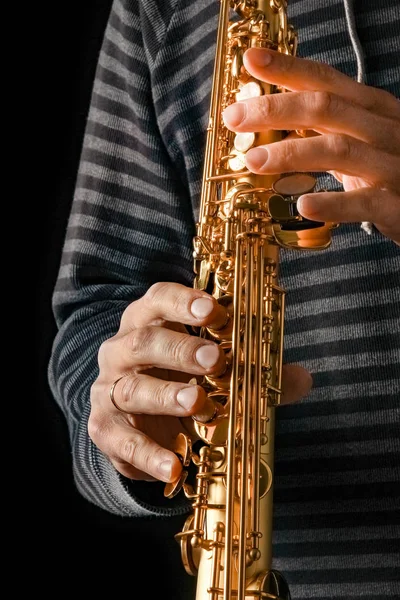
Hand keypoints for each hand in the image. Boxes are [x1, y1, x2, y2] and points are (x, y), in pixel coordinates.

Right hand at [89, 282, 311, 482]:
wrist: (135, 418)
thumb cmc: (179, 380)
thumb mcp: (213, 371)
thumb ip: (255, 372)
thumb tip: (302, 378)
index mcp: (148, 322)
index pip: (158, 300)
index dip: (183, 302)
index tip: (214, 311)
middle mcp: (122, 350)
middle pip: (143, 341)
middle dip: (180, 349)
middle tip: (215, 360)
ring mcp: (109, 389)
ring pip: (131, 388)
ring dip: (166, 396)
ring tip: (198, 404)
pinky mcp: (104, 428)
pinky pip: (122, 440)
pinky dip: (148, 455)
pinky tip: (174, 466)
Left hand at [222, 48, 399, 244]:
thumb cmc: (387, 169)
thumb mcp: (357, 138)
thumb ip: (321, 126)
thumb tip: (270, 113)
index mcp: (371, 109)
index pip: (326, 80)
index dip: (288, 68)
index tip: (251, 61)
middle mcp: (383, 129)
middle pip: (325, 108)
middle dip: (275, 109)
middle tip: (235, 118)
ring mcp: (391, 165)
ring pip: (339, 149)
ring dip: (292, 153)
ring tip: (254, 162)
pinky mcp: (396, 203)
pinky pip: (363, 202)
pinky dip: (332, 203)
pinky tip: (304, 204)